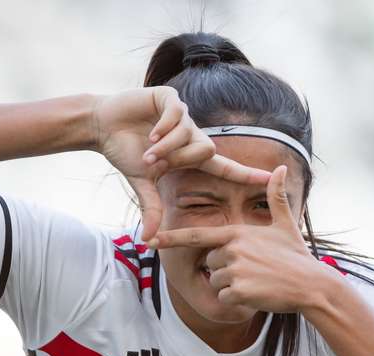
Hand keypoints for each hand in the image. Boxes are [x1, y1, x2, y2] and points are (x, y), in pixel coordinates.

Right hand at [92, 86, 272, 240]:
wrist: (102, 126)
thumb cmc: (124, 152)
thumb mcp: (142, 183)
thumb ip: (151, 207)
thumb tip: (147, 239)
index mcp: (190, 155)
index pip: (225, 167)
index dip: (247, 174)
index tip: (271, 179)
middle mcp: (191, 134)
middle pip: (208, 151)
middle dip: (180, 160)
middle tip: (155, 164)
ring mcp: (182, 115)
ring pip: (191, 135)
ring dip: (167, 148)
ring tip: (147, 153)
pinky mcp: (170, 98)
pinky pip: (178, 115)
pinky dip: (164, 129)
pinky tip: (149, 134)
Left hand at [149, 165, 335, 312]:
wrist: (312, 285)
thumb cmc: (297, 256)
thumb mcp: (285, 224)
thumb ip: (276, 197)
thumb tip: (281, 168)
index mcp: (237, 232)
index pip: (197, 235)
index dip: (172, 238)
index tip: (150, 239)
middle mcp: (232, 248)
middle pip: (210, 262)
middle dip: (226, 268)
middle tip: (253, 270)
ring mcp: (234, 269)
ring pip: (216, 280)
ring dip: (231, 285)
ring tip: (256, 281)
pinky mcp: (238, 290)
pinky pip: (223, 297)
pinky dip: (236, 299)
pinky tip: (256, 293)